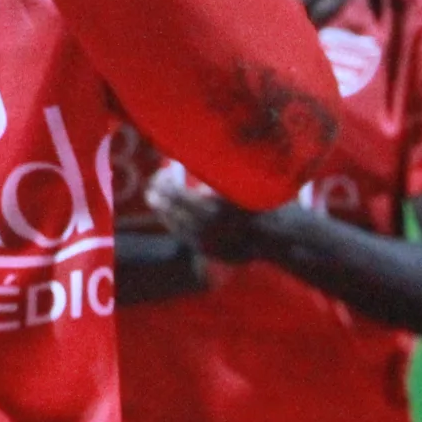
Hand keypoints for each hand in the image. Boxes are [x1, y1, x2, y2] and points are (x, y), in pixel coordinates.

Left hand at [144, 163, 271, 264]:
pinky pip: (182, 235)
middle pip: (173, 209)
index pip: (178, 194)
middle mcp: (207, 227)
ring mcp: (205, 241)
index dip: (168, 182)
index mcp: (214, 208)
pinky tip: (168, 215)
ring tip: (155, 199)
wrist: (269, 236)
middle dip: (160, 196)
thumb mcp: (235, 188)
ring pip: (174, 224)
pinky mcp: (204, 250)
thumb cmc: (253, 204)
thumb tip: (182, 171)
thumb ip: (209, 183)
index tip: (165, 171)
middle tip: (151, 186)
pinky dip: (172, 223)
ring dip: (163, 210)